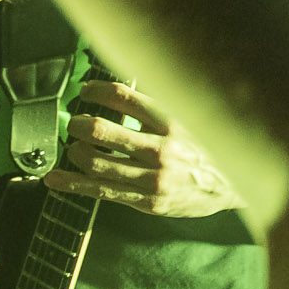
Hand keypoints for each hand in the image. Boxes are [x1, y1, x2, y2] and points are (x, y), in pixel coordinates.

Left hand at [46, 79, 240, 217]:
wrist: (234, 187)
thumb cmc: (209, 148)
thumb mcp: (192, 118)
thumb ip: (159, 104)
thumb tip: (124, 87)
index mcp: (172, 121)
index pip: (124, 97)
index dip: (97, 91)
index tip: (86, 91)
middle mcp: (161, 148)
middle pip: (103, 130)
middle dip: (80, 124)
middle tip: (76, 123)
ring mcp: (152, 177)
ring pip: (97, 163)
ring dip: (76, 152)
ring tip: (74, 149)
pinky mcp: (146, 201)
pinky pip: (102, 192)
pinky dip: (73, 184)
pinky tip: (55, 179)